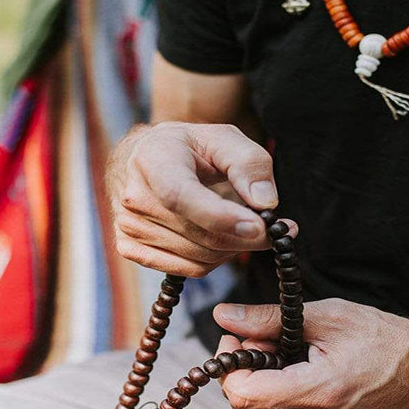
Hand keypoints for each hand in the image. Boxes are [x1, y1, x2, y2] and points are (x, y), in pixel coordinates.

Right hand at [107, 122, 296, 276]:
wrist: (146, 158)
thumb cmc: (189, 148)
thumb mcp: (224, 139)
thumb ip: (249, 164)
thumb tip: (265, 202)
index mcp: (153, 160)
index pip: (182, 197)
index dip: (221, 217)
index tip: (259, 226)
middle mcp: (135, 197)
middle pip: (200, 236)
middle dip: (246, 237)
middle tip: (279, 228)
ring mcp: (129, 227)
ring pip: (199, 257)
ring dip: (233, 248)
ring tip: (247, 227)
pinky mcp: (132, 249)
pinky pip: (188, 269)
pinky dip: (215, 259)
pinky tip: (224, 238)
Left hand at [213, 299, 408, 408]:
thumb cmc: (378, 336)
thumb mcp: (324, 315)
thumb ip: (267, 318)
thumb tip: (222, 316)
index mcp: (318, 391)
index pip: (243, 393)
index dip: (230, 364)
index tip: (239, 339)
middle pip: (242, 407)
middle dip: (239, 371)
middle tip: (260, 342)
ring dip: (250, 389)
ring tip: (275, 361)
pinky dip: (262, 408)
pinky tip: (279, 381)